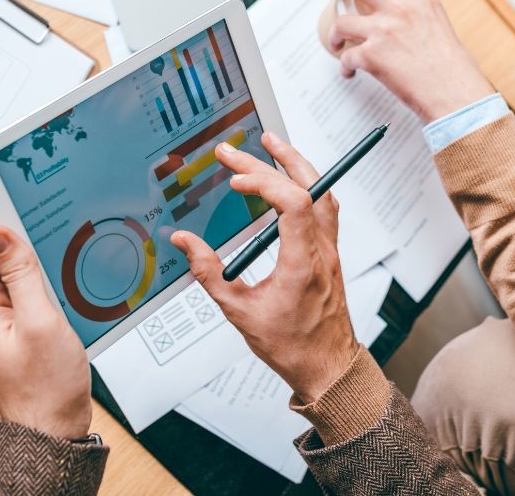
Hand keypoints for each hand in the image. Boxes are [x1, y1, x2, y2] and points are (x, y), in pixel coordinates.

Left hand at [0, 226, 91, 439]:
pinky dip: (49, 286)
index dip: (10, 224)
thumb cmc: (46, 388)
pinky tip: (68, 288)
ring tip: (67, 264)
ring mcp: (3, 322)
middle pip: (3, 259)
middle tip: (59, 236)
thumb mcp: (40, 321)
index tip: (34, 209)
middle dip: (29, 244)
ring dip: (41, 267)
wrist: (53, 431)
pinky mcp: (20, 329)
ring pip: (20, 276)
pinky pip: (30, 294)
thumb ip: (21, 274)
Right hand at [171, 133, 357, 402]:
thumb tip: (185, 242)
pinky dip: (307, 185)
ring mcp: (329, 250)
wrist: (329, 368)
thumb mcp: (240, 313)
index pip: (293, 204)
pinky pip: (325, 207)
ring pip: (323, 192)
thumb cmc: (292, 347)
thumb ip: (209, 273)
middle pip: (307, 188)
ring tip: (270, 145)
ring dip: (297, 164)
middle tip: (235, 150)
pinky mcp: (329, 253)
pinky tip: (290, 180)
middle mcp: (321, 251)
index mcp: (302, 263)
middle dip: (270, 161)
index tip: (235, 179)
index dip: (265, 182)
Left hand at [323, 0, 495, 121]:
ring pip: (341, 21)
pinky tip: (350, 71)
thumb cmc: (450, 65)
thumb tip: (395, 4)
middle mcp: (399, 8)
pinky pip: (346, 57)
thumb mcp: (437, 20)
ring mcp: (383, 31)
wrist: (454, 92)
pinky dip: (344, 66)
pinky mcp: (372, 56)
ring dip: (333, 32)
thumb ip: (415, 6)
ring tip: (335, 40)